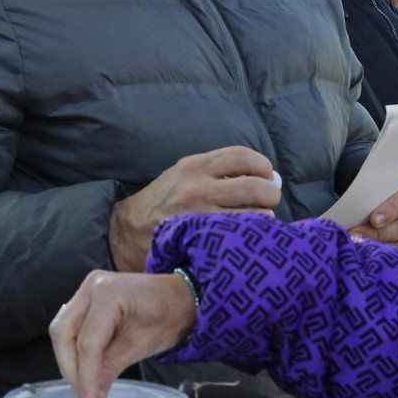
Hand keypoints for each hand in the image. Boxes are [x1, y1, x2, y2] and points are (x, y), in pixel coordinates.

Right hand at [51, 270, 197, 397]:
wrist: (179, 295)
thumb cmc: (169, 315)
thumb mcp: (143, 344)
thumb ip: (112, 367)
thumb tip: (93, 396)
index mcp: (109, 293)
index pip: (88, 341)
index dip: (86, 374)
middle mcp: (91, 286)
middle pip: (64, 332)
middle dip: (71, 368)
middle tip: (84, 394)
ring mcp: (85, 289)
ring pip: (61, 329)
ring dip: (68, 360)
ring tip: (84, 384)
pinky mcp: (84, 297)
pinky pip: (69, 325)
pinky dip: (73, 349)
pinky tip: (84, 367)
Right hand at [108, 147, 279, 271]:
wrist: (126, 231)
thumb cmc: (163, 203)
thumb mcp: (183, 176)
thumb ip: (217, 173)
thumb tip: (266, 178)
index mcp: (194, 166)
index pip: (242, 156)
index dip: (263, 166)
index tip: (267, 176)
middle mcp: (197, 188)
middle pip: (256, 187)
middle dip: (271, 194)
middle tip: (270, 201)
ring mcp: (199, 217)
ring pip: (255, 216)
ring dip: (265, 220)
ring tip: (259, 223)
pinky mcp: (199, 241)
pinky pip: (240, 237)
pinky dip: (251, 237)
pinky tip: (247, 239)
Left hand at [351, 176, 397, 263]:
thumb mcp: (394, 186)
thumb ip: (383, 193)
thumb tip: (363, 212)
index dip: (393, 209)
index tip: (373, 219)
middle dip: (381, 232)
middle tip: (358, 235)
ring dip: (383, 247)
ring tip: (361, 245)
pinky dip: (391, 258)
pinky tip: (375, 255)